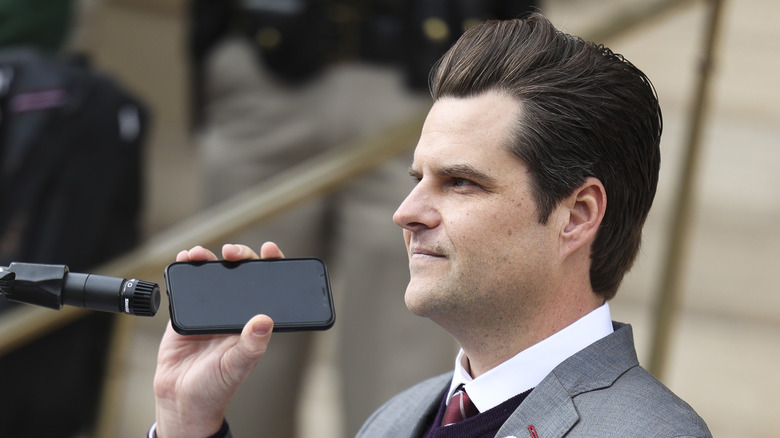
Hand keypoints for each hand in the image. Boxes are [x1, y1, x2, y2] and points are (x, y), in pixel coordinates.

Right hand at [153, 242, 283, 437]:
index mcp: (253, 323)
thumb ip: (251, 345)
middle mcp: (234, 313)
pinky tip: (184, 259)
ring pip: (213, 276)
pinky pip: (187, 287)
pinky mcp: (187, 313)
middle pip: (240, 274)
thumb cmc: (216, 387)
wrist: (181, 400)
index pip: (267, 287)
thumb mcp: (237, 366)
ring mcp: (210, 311)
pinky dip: (186, 271)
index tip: (269, 250)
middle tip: (232, 252)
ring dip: (208, 259)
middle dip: (238, 256)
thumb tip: (265, 320)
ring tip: (200, 253)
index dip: (270, 265)